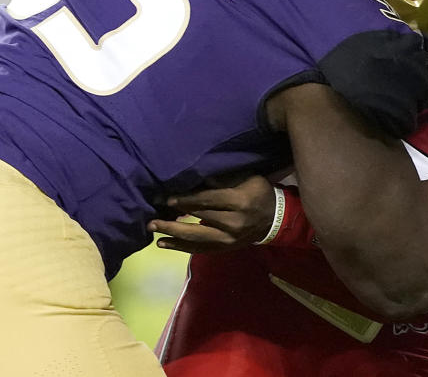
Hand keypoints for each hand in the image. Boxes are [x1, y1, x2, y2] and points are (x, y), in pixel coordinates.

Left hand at [147, 175, 276, 253]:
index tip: (168, 199)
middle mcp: (234, 223)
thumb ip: (221, 179)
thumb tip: (194, 180)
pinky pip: (200, 249)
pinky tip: (164, 243)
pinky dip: (180, 247)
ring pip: (197, 239)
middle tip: (153, 218)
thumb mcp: (246, 178)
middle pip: (199, 221)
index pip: (208, 201)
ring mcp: (229, 239)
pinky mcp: (225, 248)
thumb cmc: (258, 192)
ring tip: (154, 231)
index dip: (187, 201)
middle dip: (174, 220)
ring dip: (173, 236)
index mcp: (239, 202)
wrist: (274, 218)